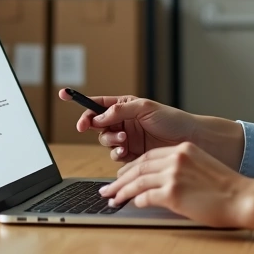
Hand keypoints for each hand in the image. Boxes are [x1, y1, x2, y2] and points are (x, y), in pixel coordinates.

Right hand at [59, 90, 200, 162]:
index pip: (98, 103)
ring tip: (124, 142)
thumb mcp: (145, 107)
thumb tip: (98, 116)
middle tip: (104, 129)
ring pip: (104, 141)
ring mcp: (127, 139)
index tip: (64, 97)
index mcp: (125, 106)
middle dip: (98, 127)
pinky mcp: (132, 155)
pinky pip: (115, 155)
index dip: (81, 102)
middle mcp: (124, 122)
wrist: (190, 140)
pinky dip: (117, 154)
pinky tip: (126, 152)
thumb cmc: (172, 120)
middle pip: (97, 124)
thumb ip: (119, 110)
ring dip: (110, 142)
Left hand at [99, 142, 253, 232]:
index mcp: (182, 149)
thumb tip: (160, 180)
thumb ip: (181, 168)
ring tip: (112, 199)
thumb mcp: (202, 167)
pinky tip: (132, 205)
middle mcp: (175, 158)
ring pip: (138, 182)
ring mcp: (173, 175)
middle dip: (120, 179)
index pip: (149, 157)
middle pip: (139, 167)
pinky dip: (137, 201)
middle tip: (108, 188)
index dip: (132, 167)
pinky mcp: (173, 193)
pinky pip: (146, 196)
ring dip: (122, 191)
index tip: (122, 175)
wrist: (242, 197)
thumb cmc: (227, 187)